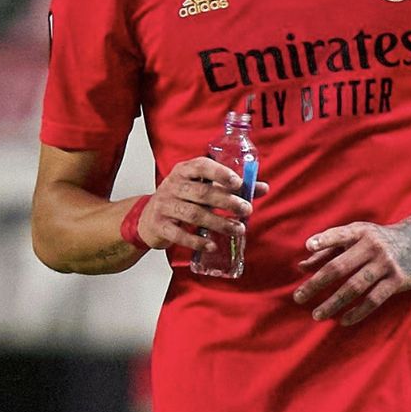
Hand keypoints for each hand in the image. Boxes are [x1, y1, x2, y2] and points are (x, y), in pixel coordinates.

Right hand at [137, 157, 267, 252]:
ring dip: (219, 223)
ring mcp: (164, 206)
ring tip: (238, 229)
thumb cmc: (181, 199)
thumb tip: (263, 188)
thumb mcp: (201, 187)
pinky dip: (198, 241)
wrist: (147, 218)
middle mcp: (172, 185)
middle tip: (247, 210)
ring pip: (194, 214)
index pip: (201, 166)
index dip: (220, 173)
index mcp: (184, 171)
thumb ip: (231, 187)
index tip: (238, 182)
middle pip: (202, 193)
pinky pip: (180, 234)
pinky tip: (213, 245)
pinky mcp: (160, 226)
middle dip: (227, 201)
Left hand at [293, 218, 410, 325]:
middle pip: (340, 267)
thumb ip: (328, 250)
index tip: (308, 245)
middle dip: (317, 283)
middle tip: (298, 297)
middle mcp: (372, 245)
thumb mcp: (355, 237)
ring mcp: (386, 263)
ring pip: (355, 286)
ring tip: (317, 315)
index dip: (325, 239)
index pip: (340, 235)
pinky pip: (374, 299)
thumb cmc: (376, 241)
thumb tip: (301, 267)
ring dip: (334, 302)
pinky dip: (357, 312)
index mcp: (360, 232)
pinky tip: (343, 320)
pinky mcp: (397, 280)